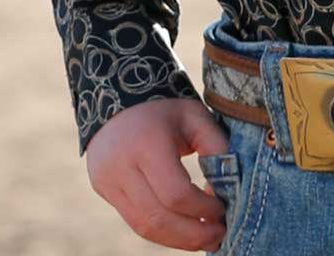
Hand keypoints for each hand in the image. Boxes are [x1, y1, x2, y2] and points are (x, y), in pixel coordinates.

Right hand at [85, 98, 231, 250]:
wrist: (118, 94)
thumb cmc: (167, 107)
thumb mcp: (196, 116)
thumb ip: (216, 147)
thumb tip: (229, 190)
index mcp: (146, 143)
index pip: (175, 193)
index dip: (202, 209)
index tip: (223, 210)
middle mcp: (121, 166)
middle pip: (157, 218)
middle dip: (191, 234)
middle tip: (219, 237)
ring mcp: (107, 181)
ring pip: (143, 226)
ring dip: (177, 240)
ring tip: (204, 239)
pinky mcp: (104, 191)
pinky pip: (134, 221)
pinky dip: (162, 230)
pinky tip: (184, 230)